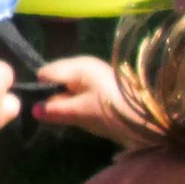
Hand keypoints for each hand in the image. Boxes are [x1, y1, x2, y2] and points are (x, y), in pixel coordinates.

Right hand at [33, 56, 157, 147]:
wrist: (151, 118)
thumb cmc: (113, 111)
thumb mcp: (80, 113)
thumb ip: (55, 110)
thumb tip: (33, 109)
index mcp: (78, 66)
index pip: (45, 72)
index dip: (40, 90)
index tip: (40, 110)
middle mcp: (85, 65)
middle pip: (56, 79)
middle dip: (53, 97)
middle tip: (55, 118)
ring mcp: (95, 74)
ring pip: (69, 87)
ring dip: (66, 103)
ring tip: (72, 118)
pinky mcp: (103, 86)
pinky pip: (81, 92)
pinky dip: (78, 104)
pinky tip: (84, 116)